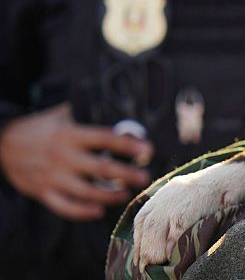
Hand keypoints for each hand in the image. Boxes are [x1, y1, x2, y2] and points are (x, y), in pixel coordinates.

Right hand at [0, 104, 153, 220]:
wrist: (2, 143)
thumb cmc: (42, 127)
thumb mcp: (63, 115)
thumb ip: (89, 116)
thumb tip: (124, 121)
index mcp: (70, 134)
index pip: (105, 139)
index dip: (128, 145)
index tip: (147, 150)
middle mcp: (62, 156)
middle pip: (101, 169)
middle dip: (126, 175)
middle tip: (144, 177)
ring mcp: (52, 176)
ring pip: (86, 192)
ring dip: (109, 195)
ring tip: (125, 194)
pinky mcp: (42, 192)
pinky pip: (65, 207)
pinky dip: (83, 212)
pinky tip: (99, 210)